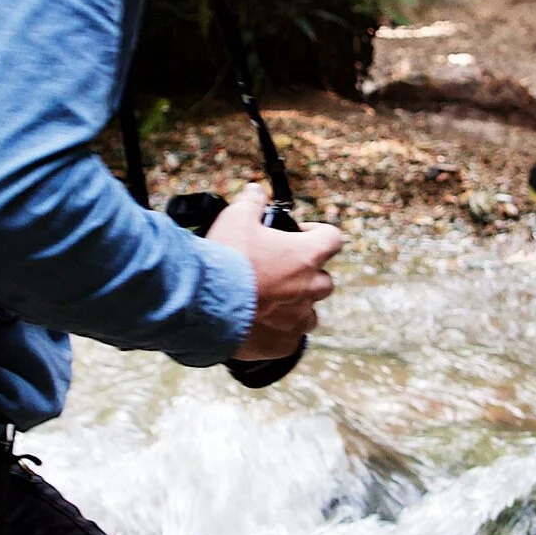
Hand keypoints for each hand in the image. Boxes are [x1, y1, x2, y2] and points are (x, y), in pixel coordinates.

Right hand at [214, 183, 343, 364]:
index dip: (318, 234)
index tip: (299, 234)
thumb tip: (256, 191)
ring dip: (297, 305)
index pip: (333, 239)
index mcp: (305, 256)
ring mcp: (297, 318)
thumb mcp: (235, 218)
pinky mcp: (283, 343)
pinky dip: (281, 332)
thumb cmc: (225, 258)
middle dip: (308, 274)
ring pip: (310, 313)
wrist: (202, 301)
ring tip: (271, 301)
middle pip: (324, 280)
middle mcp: (308, 288)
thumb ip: (251, 202)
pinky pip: (292, 339)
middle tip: (280, 269)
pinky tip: (261, 324)